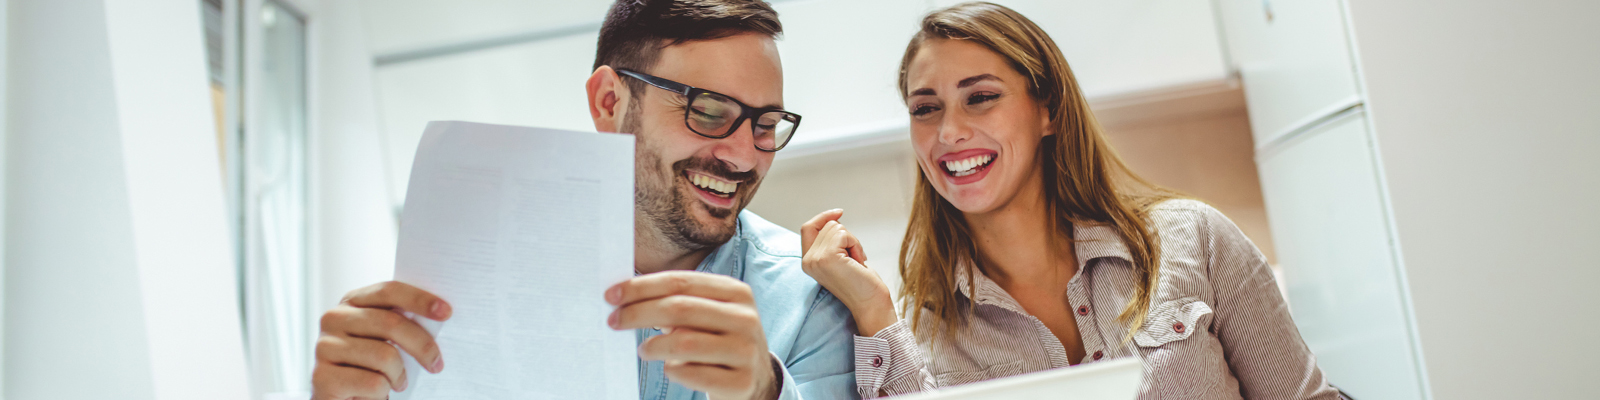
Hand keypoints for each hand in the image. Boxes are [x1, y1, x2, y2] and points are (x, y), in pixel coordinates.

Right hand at [312, 281, 451, 399]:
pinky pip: (372, 382)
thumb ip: (400, 321)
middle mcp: (333, 318)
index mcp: (351, 301)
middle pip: (391, 323)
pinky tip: (377, 394)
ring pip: (385, 356)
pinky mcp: (322, 376)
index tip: (446, 312)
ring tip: (397, 382)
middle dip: (423, 346)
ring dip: (399, 376)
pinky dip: (383, 393)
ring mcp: (324, 346)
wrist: (339, 397)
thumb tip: (440, 314)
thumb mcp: (384, 337)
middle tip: (436, 365)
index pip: (388, 290)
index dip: (419, 299)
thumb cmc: (369, 364)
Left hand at [606, 271, 778, 399]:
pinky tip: (670, 368)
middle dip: (638, 313)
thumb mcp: (707, 314)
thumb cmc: (718, 341)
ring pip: (683, 342)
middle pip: (679, 308)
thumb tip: (625, 296)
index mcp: (736, 292)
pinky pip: (692, 374)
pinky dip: (672, 371)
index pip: (680, 282)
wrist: (755, 380)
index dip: (642, 287)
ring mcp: (746, 351)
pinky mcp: (741, 382)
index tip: (612, 295)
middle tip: (614, 321)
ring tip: (644, 350)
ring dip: (653, 346)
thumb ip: (677, 301)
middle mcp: (745, 318)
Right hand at [800, 209, 896, 336]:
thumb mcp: (840, 258)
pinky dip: (855, 244)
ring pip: (836, 227)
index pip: (807, 228)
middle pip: (826, 225)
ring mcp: (815, 259)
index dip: (823, 217)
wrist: (870, 303)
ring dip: (852, 241)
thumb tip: (834, 218)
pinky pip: (843, 233)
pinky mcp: (827, 257)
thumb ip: (830, 242)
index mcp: (808, 262)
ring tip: (855, 262)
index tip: (839, 212)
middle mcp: (807, 261)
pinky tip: (858, 261)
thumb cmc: (861, 283)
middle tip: (853, 258)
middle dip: (846, 236)